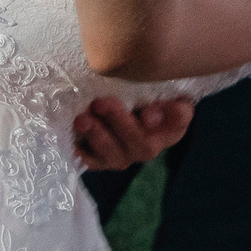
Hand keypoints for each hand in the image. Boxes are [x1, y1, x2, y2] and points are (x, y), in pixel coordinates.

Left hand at [72, 95, 193, 169]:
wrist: (119, 105)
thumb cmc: (141, 93)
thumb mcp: (156, 88)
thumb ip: (163, 97)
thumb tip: (149, 116)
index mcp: (171, 124)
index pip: (177, 120)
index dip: (165, 118)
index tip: (147, 112)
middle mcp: (150, 146)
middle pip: (141, 144)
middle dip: (119, 123)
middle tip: (100, 103)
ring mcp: (124, 156)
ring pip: (115, 156)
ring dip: (98, 137)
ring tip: (82, 119)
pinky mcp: (102, 160)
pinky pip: (93, 163)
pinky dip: (82, 154)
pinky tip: (73, 143)